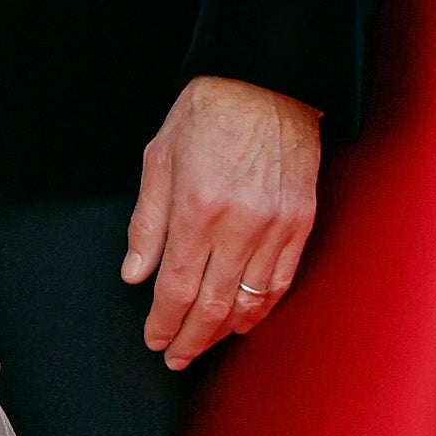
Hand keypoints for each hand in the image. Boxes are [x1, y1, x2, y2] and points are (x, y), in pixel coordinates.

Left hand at [123, 75, 321, 369]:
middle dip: (190, 339)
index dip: (164, 323)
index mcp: (198, 208)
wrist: (267, 79)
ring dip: (224, 331)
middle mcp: (239, 225)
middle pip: (212, 306)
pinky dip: (261, 308)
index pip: (176, 288)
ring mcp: (275, 227)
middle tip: (176, 356)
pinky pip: (280, 281)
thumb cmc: (208, 110)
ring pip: (249, 302)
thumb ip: (147, 222)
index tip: (155, 340)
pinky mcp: (301, 222)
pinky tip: (244, 319)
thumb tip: (134, 273)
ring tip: (204, 343)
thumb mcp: (159, 157)